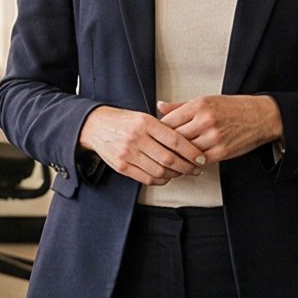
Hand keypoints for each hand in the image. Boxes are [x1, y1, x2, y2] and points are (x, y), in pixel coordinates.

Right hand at [78, 106, 203, 185]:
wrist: (96, 126)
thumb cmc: (124, 121)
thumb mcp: (143, 117)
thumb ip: (163, 129)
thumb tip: (188, 144)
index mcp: (145, 123)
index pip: (175, 140)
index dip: (191, 152)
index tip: (201, 157)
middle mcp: (136, 138)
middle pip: (169, 159)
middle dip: (187, 167)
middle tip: (196, 168)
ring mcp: (128, 154)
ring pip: (159, 171)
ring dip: (174, 175)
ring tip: (182, 172)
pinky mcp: (121, 166)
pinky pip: (146, 178)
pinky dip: (160, 180)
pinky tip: (167, 177)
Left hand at [157, 94, 283, 164]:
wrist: (261, 117)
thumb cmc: (233, 108)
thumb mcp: (207, 100)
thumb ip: (181, 106)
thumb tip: (159, 106)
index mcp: (199, 105)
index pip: (168, 121)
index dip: (159, 130)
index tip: (156, 134)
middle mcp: (205, 120)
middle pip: (174, 137)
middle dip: (165, 145)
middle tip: (157, 149)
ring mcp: (213, 137)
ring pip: (185, 151)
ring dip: (176, 156)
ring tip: (169, 158)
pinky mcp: (221, 152)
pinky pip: (198, 161)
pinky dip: (190, 163)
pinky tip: (185, 162)